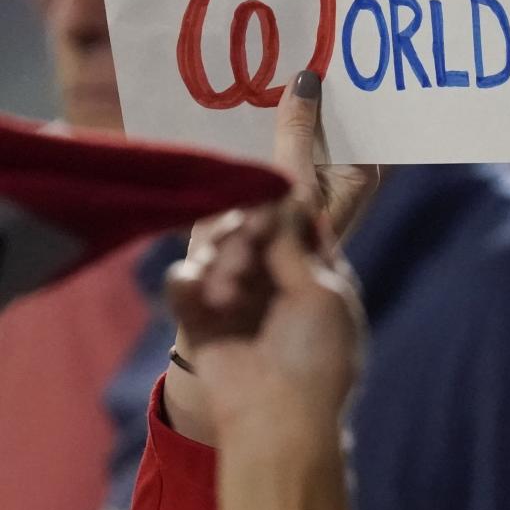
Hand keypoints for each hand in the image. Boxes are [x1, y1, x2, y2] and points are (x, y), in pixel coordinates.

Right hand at [164, 71, 376, 443]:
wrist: (279, 423)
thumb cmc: (318, 358)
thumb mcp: (324, 290)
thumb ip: (299, 239)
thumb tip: (281, 195)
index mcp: (317, 257)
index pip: (305, 190)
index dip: (303, 140)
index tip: (304, 85)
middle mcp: (273, 263)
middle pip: (254, 209)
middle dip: (253, 228)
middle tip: (256, 256)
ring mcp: (234, 284)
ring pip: (218, 237)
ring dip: (229, 262)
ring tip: (237, 295)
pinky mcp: (197, 309)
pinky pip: (185, 275)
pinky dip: (198, 285)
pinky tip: (213, 303)